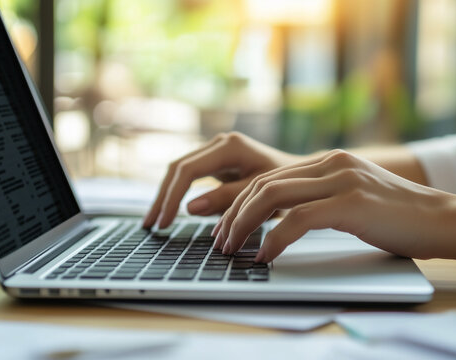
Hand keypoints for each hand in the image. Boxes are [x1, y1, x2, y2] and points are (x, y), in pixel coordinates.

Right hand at [143, 132, 301, 228]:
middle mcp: (220, 144)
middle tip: (152, 226)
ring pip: (180, 172)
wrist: (303, 174)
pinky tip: (170, 212)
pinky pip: (190, 177)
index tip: (166, 222)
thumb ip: (226, 199)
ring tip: (155, 222)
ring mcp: (217, 152)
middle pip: (178, 168)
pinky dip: (178, 194)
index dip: (173, 197)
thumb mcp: (260, 194)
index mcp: (230, 147)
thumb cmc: (288, 184)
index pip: (188, 171)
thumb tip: (190, 208)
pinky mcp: (217, 163)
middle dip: (163, 197)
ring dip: (166, 196)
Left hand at [214, 150, 455, 275]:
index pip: (269, 177)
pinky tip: (265, 255)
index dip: (240, 202)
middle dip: (233, 214)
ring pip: (273, 196)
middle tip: (219, 241)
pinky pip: (298, 219)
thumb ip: (319, 197)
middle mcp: (330, 163)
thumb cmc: (395, 216)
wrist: (441, 218)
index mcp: (327, 161)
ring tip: (232, 248)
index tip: (225, 226)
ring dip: (245, 225)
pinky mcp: (351, 202)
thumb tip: (284, 216)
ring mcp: (341, 179)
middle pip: (263, 183)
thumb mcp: (350, 198)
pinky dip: (274, 239)